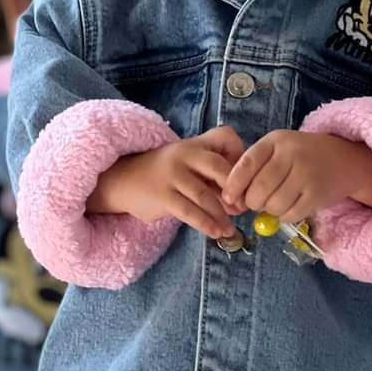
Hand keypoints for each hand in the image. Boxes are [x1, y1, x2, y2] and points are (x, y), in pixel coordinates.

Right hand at [87, 125, 244, 237]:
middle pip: (220, 168)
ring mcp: (173, 174)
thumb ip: (212, 175)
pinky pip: (190, 212)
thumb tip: (241, 200)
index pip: (226, 138)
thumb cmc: (165, 175)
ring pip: (206, 196)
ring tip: (230, 229)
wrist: (124, 180)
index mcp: (196, 144)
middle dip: (236, 191)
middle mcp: (185, 154)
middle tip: (243, 208)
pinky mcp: (163, 195)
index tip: (247, 180)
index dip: (241, 157)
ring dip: (222, 215)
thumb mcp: (188, 164)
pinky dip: (206, 224)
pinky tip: (216, 232)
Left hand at [221, 130, 371, 222]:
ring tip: (276, 202)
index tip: (228, 198)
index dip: (234, 184)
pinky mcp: (317, 194)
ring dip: (270, 210)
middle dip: (252, 202)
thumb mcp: (278, 150)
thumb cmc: (302, 156)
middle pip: (258, 190)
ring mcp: (306, 175)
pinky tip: (290, 207)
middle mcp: (292, 155)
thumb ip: (255, 168)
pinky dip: (285, 216)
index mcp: (276, 141)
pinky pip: (290, 215)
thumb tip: (232, 199)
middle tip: (257, 201)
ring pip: (273, 205)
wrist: (343, 160)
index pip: (246, 164)